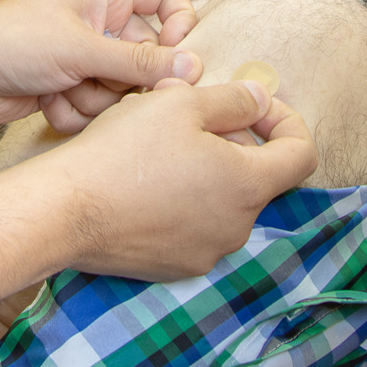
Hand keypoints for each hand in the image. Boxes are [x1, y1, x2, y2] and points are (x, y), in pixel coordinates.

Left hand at [0, 0, 201, 130]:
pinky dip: (74, 112)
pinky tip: (46, 101)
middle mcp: (101, 22)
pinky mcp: (71, 86)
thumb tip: (193, 68)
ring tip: (62, 87)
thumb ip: (140, 62)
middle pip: (149, 56)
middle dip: (125, 80)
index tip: (173, 58)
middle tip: (100, 82)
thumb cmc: (9, 40)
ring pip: (123, 90)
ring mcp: (85, 56)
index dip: (179, 25)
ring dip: (95, 99)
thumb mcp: (81, 50)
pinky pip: (97, 109)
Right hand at [26, 78, 316, 280]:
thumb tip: (260, 98)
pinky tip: (144, 182)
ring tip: (159, 146)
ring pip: (221, 201)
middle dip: (232, 142)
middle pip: (256, 177)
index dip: (286, 122)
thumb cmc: (122, 152)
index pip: (301, 154)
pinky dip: (181, 201)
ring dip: (204, 171)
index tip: (254, 106)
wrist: (65, 211)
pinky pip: (193, 227)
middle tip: (187, 116)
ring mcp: (206, 252)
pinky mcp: (174, 267)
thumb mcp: (179, 104)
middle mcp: (236, 227)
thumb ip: (232, 100)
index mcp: (247, 185)